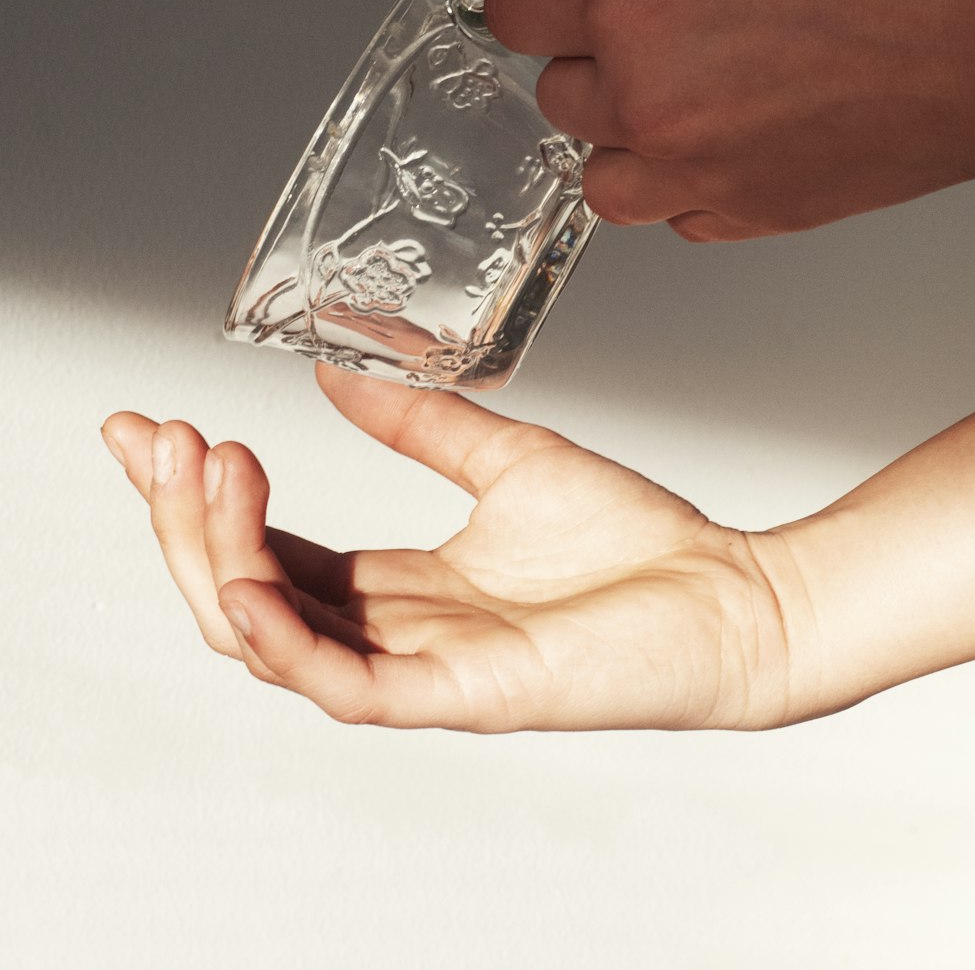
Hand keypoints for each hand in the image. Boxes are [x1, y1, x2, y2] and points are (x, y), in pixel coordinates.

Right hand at [101, 367, 803, 731]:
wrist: (731, 594)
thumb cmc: (636, 543)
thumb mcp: (505, 456)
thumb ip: (417, 422)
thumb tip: (328, 371)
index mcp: (399, 583)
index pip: (267, 549)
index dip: (200, 496)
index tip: (149, 428)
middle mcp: (393, 631)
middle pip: (243, 593)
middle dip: (183, 520)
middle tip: (155, 441)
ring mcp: (420, 670)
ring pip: (270, 641)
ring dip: (218, 557)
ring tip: (208, 470)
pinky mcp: (460, 696)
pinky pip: (342, 686)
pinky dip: (282, 638)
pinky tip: (248, 576)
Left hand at [485, 0, 974, 239]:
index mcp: (638, 4)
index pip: (515, 10)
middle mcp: (651, 99)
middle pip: (555, 93)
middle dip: (588, 54)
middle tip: (651, 23)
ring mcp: (698, 170)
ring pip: (600, 176)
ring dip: (622, 134)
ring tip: (681, 91)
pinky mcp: (750, 215)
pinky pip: (674, 215)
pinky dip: (682, 181)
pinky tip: (728, 135)